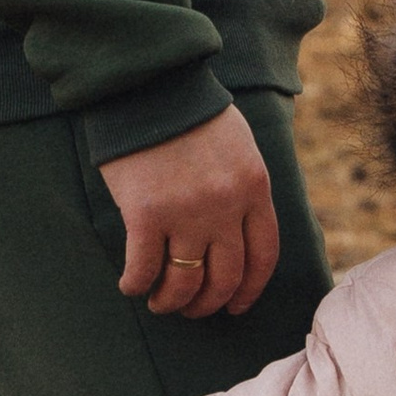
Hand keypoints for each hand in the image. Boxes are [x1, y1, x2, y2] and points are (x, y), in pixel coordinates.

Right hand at [100, 105, 279, 320]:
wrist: (150, 86)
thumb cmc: (192, 114)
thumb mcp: (240, 147)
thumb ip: (243, 189)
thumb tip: (239, 232)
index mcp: (254, 189)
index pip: (263, 256)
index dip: (250, 290)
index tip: (236, 306)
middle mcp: (225, 208)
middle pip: (226, 277)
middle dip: (209, 303)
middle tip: (194, 309)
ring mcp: (186, 214)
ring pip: (185, 282)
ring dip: (172, 302)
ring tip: (161, 303)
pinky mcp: (145, 215)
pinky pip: (144, 269)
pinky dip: (137, 284)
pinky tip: (132, 286)